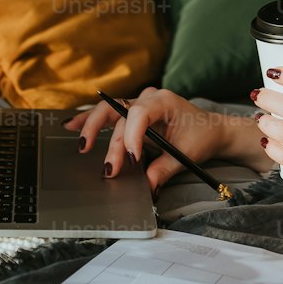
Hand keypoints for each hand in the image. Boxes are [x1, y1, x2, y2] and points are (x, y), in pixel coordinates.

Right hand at [63, 89, 226, 193]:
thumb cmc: (201, 137)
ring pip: (110, 112)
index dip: (132, 137)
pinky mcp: (133, 113)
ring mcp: (139, 103)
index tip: (133, 160)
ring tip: (80, 144)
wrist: (210, 129)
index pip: (139, 114)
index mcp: (164, 101)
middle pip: (119, 113)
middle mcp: (148, 98)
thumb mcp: (186, 155)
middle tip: (108, 167)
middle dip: (111, 141)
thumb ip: (164, 168)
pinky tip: (72, 126)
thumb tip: (147, 185)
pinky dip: (91, 121)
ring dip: (92, 128)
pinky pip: (109, 114)